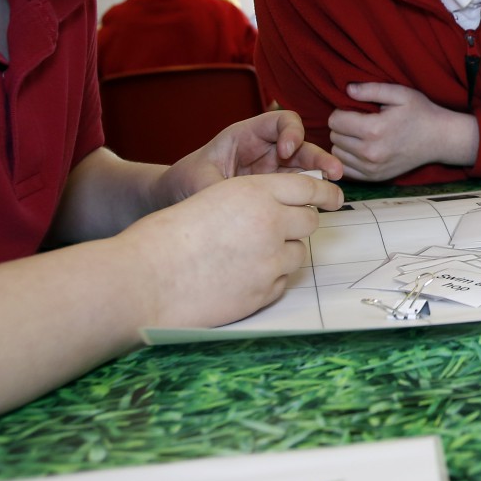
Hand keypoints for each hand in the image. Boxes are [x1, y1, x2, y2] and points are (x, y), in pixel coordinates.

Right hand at [120, 172, 342, 329]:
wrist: (146, 280)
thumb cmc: (167, 237)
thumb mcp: (211, 199)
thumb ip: (249, 202)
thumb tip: (281, 210)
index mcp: (253, 192)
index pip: (306, 188)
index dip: (324, 192)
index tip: (334, 198)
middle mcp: (269, 222)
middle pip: (309, 221)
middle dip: (298, 225)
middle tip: (277, 230)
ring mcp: (270, 260)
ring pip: (298, 254)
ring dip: (282, 254)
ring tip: (245, 257)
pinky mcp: (264, 292)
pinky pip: (282, 282)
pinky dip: (268, 279)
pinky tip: (238, 278)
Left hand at [157, 110, 343, 206]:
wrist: (177, 199)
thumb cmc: (185, 181)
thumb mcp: (198, 181)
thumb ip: (219, 188)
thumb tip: (236, 204)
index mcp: (246, 136)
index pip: (281, 121)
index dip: (291, 131)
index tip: (286, 152)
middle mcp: (265, 150)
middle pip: (301, 146)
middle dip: (319, 157)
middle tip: (333, 173)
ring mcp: (272, 172)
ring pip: (305, 171)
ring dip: (322, 180)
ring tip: (335, 197)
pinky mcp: (274, 192)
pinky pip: (298, 192)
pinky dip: (310, 199)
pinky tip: (318, 210)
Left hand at [329, 83, 476, 181]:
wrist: (440, 139)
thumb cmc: (420, 113)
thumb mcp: (400, 93)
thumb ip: (371, 89)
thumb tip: (347, 89)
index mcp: (374, 130)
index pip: (335, 121)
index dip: (341, 111)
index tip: (354, 110)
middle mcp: (370, 152)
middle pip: (334, 137)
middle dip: (342, 127)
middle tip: (358, 121)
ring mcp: (372, 168)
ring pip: (337, 153)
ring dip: (343, 143)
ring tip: (359, 135)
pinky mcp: (375, 178)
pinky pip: (346, 169)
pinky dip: (348, 159)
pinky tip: (360, 149)